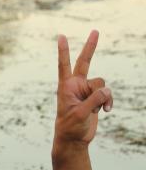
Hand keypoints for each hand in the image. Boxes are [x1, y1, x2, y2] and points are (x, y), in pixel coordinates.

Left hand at [54, 31, 111, 147]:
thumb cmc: (70, 126)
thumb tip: (107, 90)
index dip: (64, 51)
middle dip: (90, 46)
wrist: (74, 139)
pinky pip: (107, 94)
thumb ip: (94, 99)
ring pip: (102, 84)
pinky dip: (108, 102)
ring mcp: (86, 91)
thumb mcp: (80, 113)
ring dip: (104, 97)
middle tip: (96, 30)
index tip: (61, 35)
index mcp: (66, 86)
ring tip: (96, 109)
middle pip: (85, 62)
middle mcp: (76, 85)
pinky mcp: (95, 98)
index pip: (64, 65)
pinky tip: (106, 111)